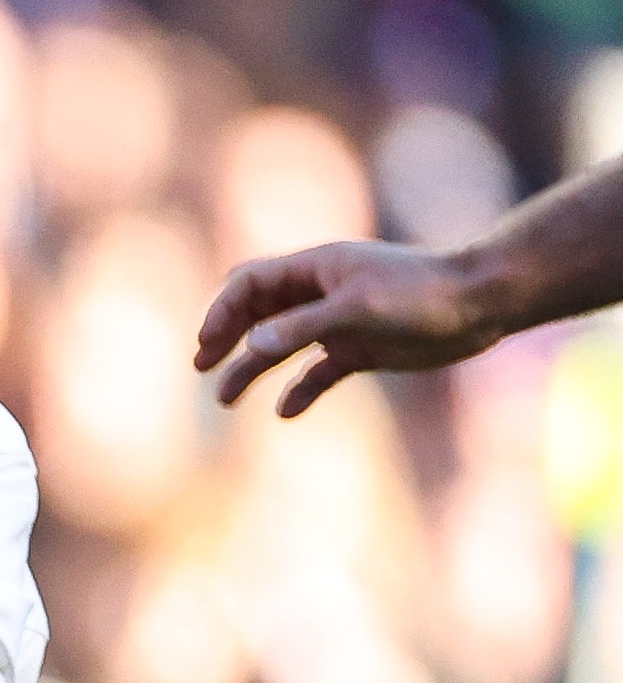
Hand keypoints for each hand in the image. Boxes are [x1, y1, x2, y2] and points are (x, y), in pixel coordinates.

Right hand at [193, 239, 502, 415]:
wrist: (481, 305)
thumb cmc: (421, 295)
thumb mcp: (357, 309)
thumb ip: (303, 326)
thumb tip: (252, 346)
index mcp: (314, 269)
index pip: (250, 284)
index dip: (222, 311)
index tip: (208, 343)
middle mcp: (319, 294)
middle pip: (256, 313)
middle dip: (225, 337)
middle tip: (201, 365)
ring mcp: (338, 322)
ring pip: (281, 345)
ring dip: (252, 368)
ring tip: (226, 398)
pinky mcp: (360, 349)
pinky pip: (318, 371)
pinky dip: (300, 390)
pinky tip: (285, 412)